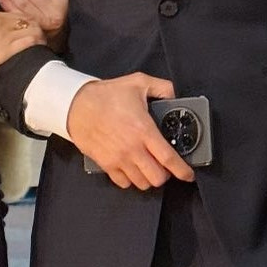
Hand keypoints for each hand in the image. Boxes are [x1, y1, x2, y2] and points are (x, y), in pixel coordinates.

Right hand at [0, 0, 43, 73]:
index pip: (13, 10)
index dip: (23, 16)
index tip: (28, 21)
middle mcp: (0, 22)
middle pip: (25, 17)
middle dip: (35, 22)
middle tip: (41, 28)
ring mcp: (4, 35)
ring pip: (30, 28)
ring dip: (39, 31)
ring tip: (43, 37)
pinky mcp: (7, 50)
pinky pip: (28, 42)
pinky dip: (37, 41)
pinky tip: (41, 43)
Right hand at [66, 72, 194, 190]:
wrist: (76, 105)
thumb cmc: (106, 95)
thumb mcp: (138, 82)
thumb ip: (162, 87)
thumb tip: (176, 95)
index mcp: (144, 130)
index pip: (168, 159)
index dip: (183, 171)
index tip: (189, 174)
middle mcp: (132, 149)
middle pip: (157, 177)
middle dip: (166, 174)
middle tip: (166, 166)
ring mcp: (118, 159)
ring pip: (142, 183)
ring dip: (149, 178)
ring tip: (149, 167)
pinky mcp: (106, 164)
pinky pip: (124, 183)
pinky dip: (131, 180)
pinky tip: (132, 168)